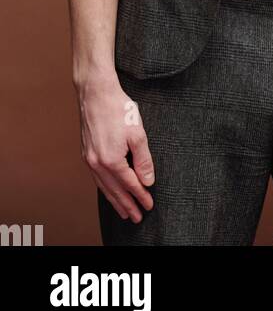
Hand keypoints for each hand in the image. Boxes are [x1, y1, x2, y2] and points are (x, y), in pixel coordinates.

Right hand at [78, 73, 154, 221]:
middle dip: (127, 205)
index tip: (149, 206)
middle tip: (137, 218)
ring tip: (124, 211)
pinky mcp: (86, 152)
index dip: (140, 196)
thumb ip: (143, 160)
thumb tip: (147, 181)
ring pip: (104, 186)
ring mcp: (89, 159)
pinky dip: (105, 188)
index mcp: (111, 160)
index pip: (130, 184)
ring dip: (115, 200)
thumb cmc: (118, 109)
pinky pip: (97, 178)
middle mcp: (97, 164)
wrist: (95, 93)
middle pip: (115, 191)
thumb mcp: (137, 133)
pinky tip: (109, 190)